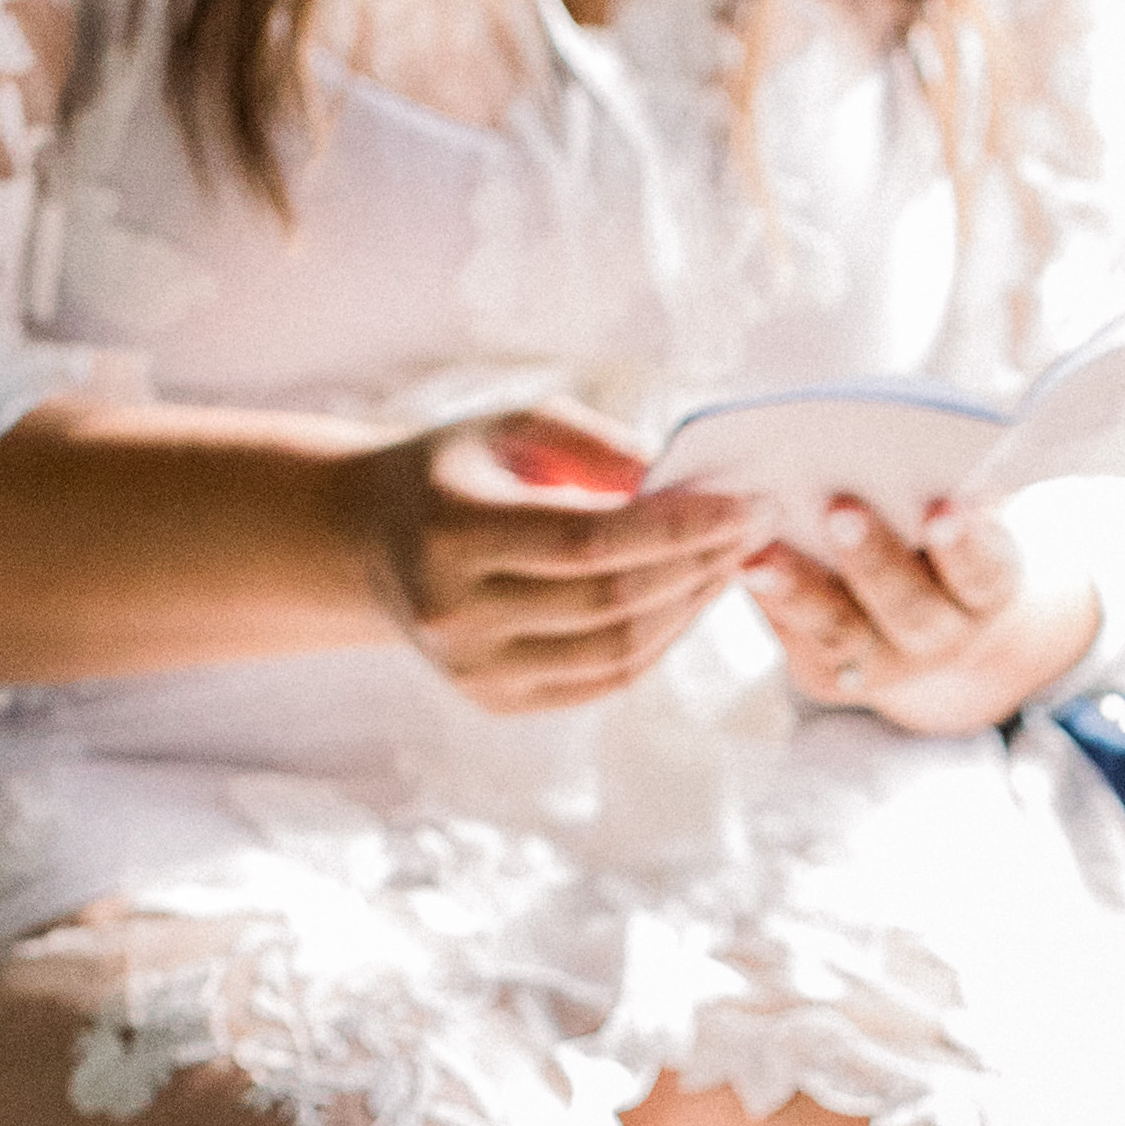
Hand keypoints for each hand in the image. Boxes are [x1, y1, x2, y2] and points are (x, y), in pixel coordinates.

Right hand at [345, 418, 767, 709]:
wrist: (371, 540)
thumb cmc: (460, 469)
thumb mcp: (515, 426)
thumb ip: (598, 446)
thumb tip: (683, 482)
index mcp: (453, 531)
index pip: (587, 539)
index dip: (676, 527)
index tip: (744, 504)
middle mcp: (455, 612)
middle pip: (609, 601)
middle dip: (696, 564)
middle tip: (753, 530)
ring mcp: (472, 668)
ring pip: (615, 653)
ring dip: (687, 610)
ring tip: (728, 565)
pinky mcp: (494, 699)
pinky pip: (601, 681)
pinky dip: (657, 643)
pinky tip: (687, 601)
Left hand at [748, 499, 1100, 735]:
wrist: (928, 615)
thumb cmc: (932, 527)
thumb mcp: (953, 504)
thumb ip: (937, 479)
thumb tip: (887, 435)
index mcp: (988, 586)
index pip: (984, 568)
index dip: (965, 544)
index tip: (941, 511)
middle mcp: (944, 635)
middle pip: (910, 607)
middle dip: (873, 558)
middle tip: (840, 508)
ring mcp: (887, 663)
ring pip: (844, 633)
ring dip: (800, 591)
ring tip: (760, 556)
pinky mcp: (832, 674)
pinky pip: (798, 641)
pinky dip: (768, 603)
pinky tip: (736, 566)